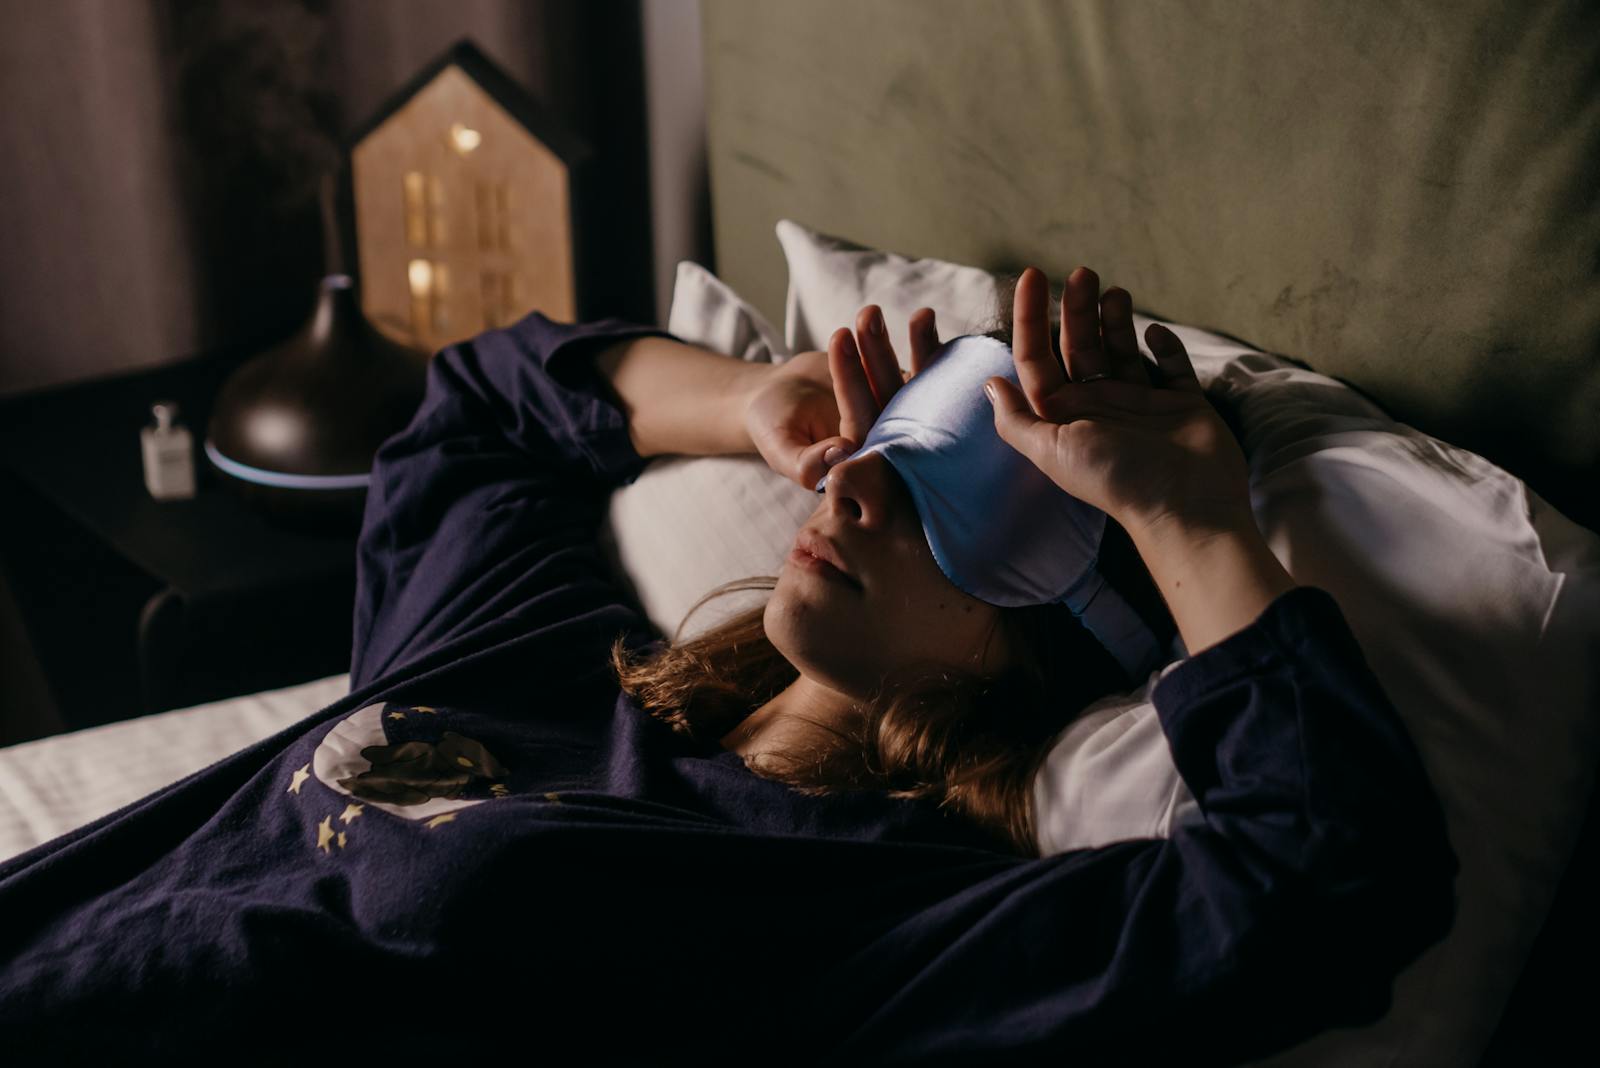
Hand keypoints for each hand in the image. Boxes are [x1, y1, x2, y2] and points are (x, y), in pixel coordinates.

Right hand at [744, 305, 940, 487]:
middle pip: (890, 402)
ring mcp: (899, 418)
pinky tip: (924, 316)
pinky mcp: (908, 394)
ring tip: (874, 311)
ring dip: (898, 345)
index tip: (839, 345)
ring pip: (907, 383)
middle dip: (877, 357)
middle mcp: (884, 445)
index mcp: (857, 466)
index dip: (856, 389)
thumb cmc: (772, 424)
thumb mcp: (779, 446)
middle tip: (864, 317)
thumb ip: (804, 462)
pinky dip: (922, 343)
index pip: (863, 427)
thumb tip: (841, 454)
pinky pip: (921, 369)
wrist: (781, 396)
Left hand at [984, 267, 1254, 537]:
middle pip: (1080, 345)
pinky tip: (1156, 334)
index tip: (1032, 276)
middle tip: (1082, 272)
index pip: (1038, 357)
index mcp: (1063, 414)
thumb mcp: (1050, 450)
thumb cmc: (1114, 479)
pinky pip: (1172, 366)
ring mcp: (1141, 402)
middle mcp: (1098, 405)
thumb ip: (1017, 420)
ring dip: (1116, 318)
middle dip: (1077, 307)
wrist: (1184, 506)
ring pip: (1123, 348)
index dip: (1030, 317)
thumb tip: (989, 383)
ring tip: (1114, 292)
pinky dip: (1165, 346)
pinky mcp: (1182, 403)